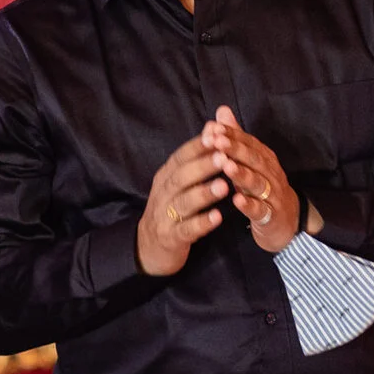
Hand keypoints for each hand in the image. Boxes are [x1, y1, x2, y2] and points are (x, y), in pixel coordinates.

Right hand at [135, 134, 230, 276]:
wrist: (149, 247)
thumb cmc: (171, 209)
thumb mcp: (178, 181)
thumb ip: (195, 156)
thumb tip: (211, 126)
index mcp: (166, 177)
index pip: (180, 157)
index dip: (198, 145)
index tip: (217, 133)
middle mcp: (163, 193)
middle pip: (181, 177)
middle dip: (203, 166)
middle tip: (224, 157)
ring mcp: (165, 216)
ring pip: (184, 202)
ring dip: (204, 193)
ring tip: (223, 187)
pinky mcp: (171, 238)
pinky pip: (186, 229)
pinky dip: (202, 223)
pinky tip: (218, 218)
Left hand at [202, 108, 298, 253]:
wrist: (287, 221)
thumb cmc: (262, 188)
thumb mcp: (249, 162)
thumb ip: (235, 138)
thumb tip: (221, 111)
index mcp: (264, 158)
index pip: (248, 142)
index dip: (232, 134)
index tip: (213, 128)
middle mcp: (270, 172)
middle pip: (253, 158)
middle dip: (235, 149)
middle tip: (217, 141)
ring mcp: (272, 194)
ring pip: (257, 182)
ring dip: (241, 174)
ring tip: (226, 166)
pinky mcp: (271, 216)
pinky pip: (260, 209)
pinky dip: (249, 205)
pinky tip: (236, 200)